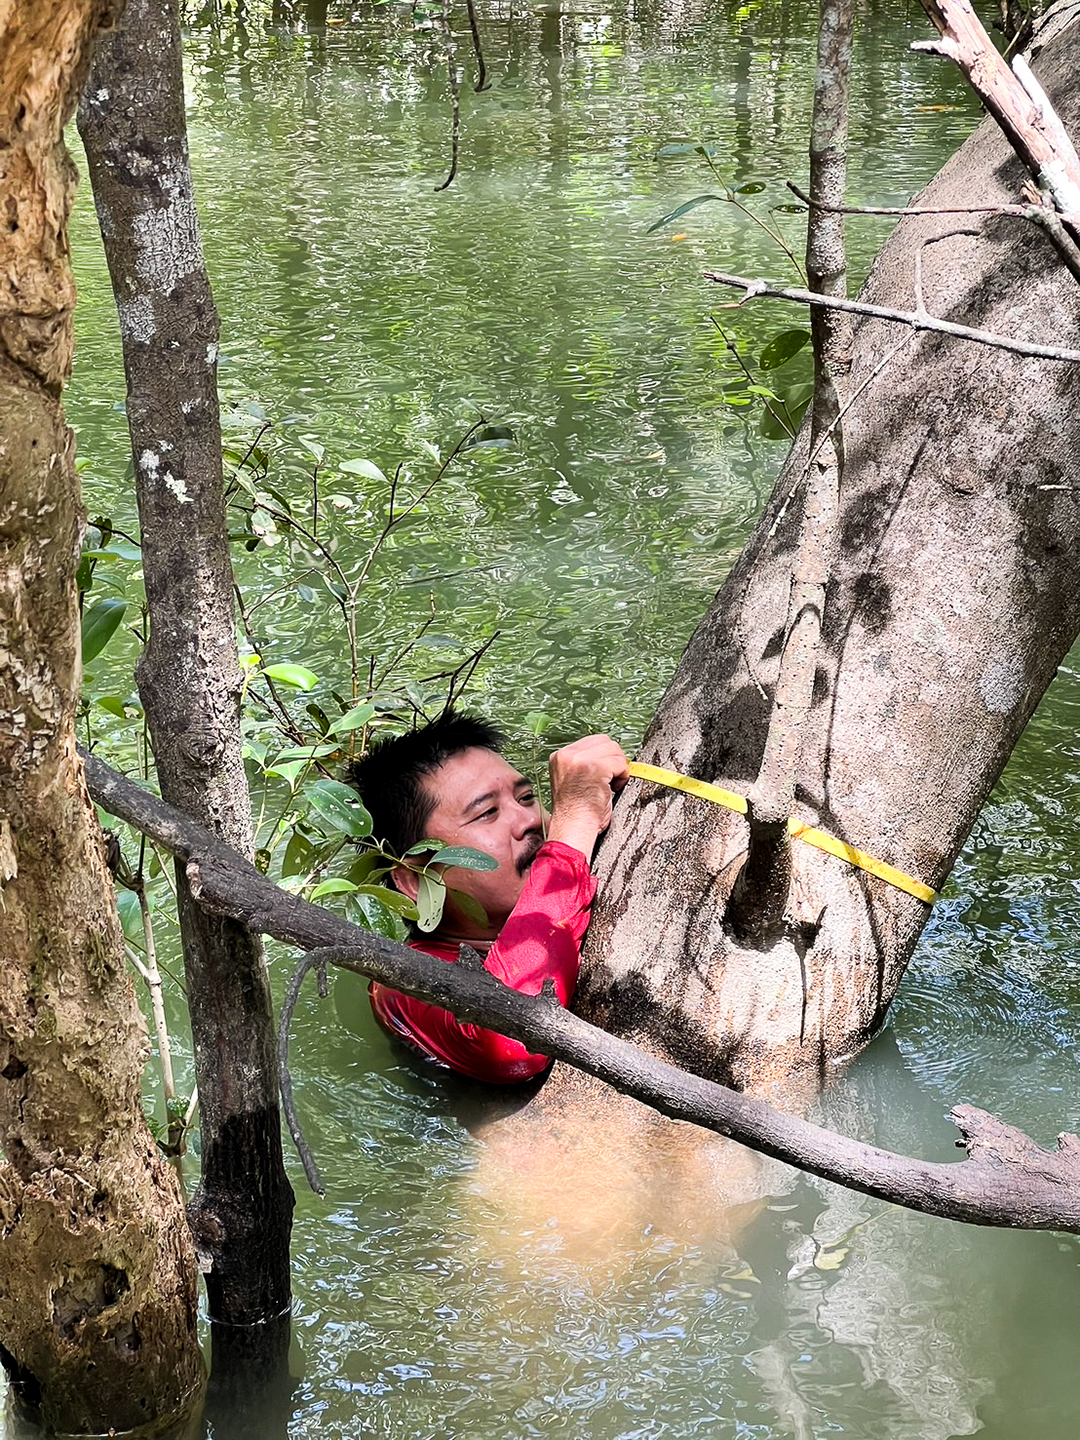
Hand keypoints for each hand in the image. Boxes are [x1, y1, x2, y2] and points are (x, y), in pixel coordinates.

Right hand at [546, 734, 628, 858]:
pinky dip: (622, 776)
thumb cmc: (577, 812)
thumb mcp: (573, 779)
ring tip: (611, 785)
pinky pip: (620, 763)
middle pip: (605, 741)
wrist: (573, 828)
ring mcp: (579, 759)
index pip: (592, 741)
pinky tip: (613, 789)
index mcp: (559, 757)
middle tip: (611, 779)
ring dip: (618, 768)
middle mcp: (567, 755)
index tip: (606, 773)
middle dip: (613, 759)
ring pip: (614, 750)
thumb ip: (584, 762)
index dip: (605, 756)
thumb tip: (609, 752)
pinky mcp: (594, 767)